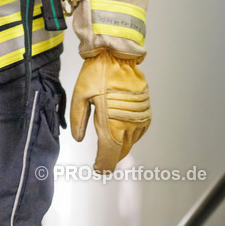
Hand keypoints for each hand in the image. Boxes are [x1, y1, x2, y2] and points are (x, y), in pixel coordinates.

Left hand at [70, 49, 150, 172]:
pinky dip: (131, 135)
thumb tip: (79, 138)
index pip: (110, 153)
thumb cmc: (97, 73)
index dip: (104, 164)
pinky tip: (123, 132)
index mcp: (111, 122)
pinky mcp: (146, 110)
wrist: (117, 55)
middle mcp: (129, 123)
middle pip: (122, 150)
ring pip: (132, 141)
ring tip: (110, 146)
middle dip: (112, 157)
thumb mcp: (79, 95)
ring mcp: (140, 117)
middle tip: (102, 162)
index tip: (99, 169)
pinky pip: (140, 130)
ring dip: (122, 146)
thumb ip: (78, 119)